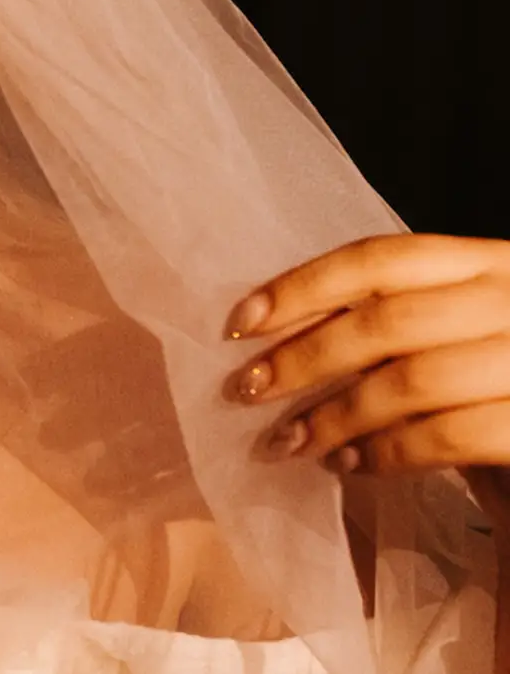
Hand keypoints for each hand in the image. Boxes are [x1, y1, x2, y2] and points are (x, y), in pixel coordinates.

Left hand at [224, 233, 509, 531]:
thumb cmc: (500, 385)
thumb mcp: (455, 332)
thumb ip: (395, 322)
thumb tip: (278, 334)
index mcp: (493, 262)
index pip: (382, 257)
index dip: (302, 286)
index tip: (239, 324)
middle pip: (387, 320)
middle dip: (303, 358)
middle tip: (245, 391)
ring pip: (413, 380)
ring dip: (333, 416)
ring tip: (287, 442)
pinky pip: (451, 434)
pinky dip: (388, 453)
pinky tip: (350, 466)